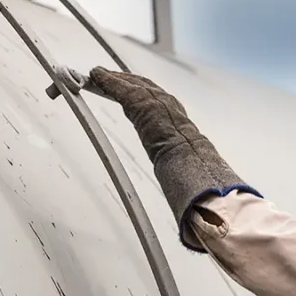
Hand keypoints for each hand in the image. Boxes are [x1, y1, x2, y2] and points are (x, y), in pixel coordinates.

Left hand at [85, 68, 246, 247]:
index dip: (138, 94)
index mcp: (181, 123)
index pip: (157, 102)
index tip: (123, 92)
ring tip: (95, 75)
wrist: (199, 174)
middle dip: (121, 81)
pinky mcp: (145, 105)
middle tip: (102, 78)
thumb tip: (187, 219)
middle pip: (142, 87)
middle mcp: (172, 108)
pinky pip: (122, 90)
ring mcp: (159, 104)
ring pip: (132, 85)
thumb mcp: (185, 176)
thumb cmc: (197, 180)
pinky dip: (108, 82)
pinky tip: (96, 77)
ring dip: (111, 80)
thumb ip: (181, 181)